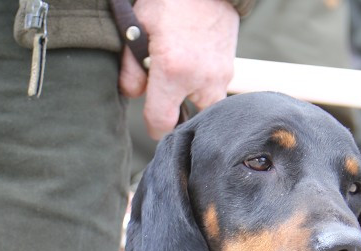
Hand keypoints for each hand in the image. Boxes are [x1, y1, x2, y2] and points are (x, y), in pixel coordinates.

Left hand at [119, 0, 239, 138]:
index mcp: (172, 71)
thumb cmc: (169, 0)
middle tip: (165, 89)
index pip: (162, 124)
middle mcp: (200, 80)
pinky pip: (214, 92)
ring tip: (181, 72)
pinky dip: (202, 85)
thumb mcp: (139, 26)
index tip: (151, 120)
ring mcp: (220, 77)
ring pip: (203, 108)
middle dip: (175, 111)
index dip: (153, 127)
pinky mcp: (229, 71)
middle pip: (188, 121)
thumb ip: (131, 67)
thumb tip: (132, 94)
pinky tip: (193, 63)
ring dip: (190, 98)